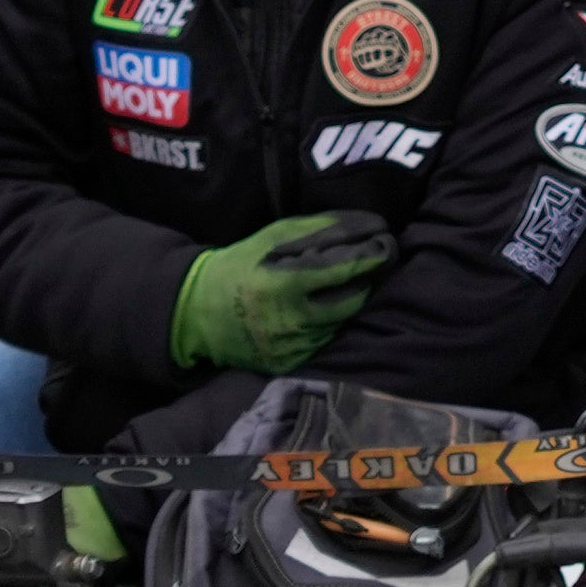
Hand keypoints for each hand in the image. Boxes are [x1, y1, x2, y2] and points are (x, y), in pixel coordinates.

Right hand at [169, 210, 397, 374]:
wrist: (199, 313)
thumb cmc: (242, 264)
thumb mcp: (275, 237)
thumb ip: (322, 229)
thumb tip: (369, 222)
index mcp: (285, 284)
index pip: (345, 269)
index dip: (372, 254)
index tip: (386, 239)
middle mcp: (291, 321)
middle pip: (353, 300)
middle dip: (370, 278)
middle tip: (379, 259)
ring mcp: (291, 347)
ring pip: (342, 321)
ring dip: (352, 300)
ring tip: (354, 280)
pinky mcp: (288, 364)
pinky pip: (325, 340)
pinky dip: (330, 322)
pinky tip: (325, 305)